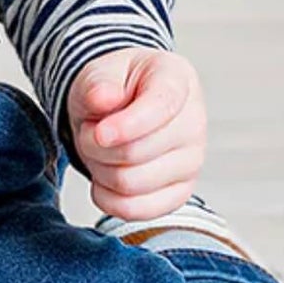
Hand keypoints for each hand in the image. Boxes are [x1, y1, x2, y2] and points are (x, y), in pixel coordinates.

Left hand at [65, 47, 206, 220]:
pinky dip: (108, 198)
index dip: (126, 125)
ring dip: (99, 169)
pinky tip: (103, 177)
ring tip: (100, 149)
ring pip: (131, 184)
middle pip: (136, 152)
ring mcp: (191, 161)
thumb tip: (103, 99)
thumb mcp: (98, 72)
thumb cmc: (115, 86)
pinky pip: (137, 210)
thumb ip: (98, 83)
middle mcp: (193, 122)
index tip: (99, 132)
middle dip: (96, 145)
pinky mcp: (180, 193)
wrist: (119, 107)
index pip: (161, 107)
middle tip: (90, 130)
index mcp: (177, 80)